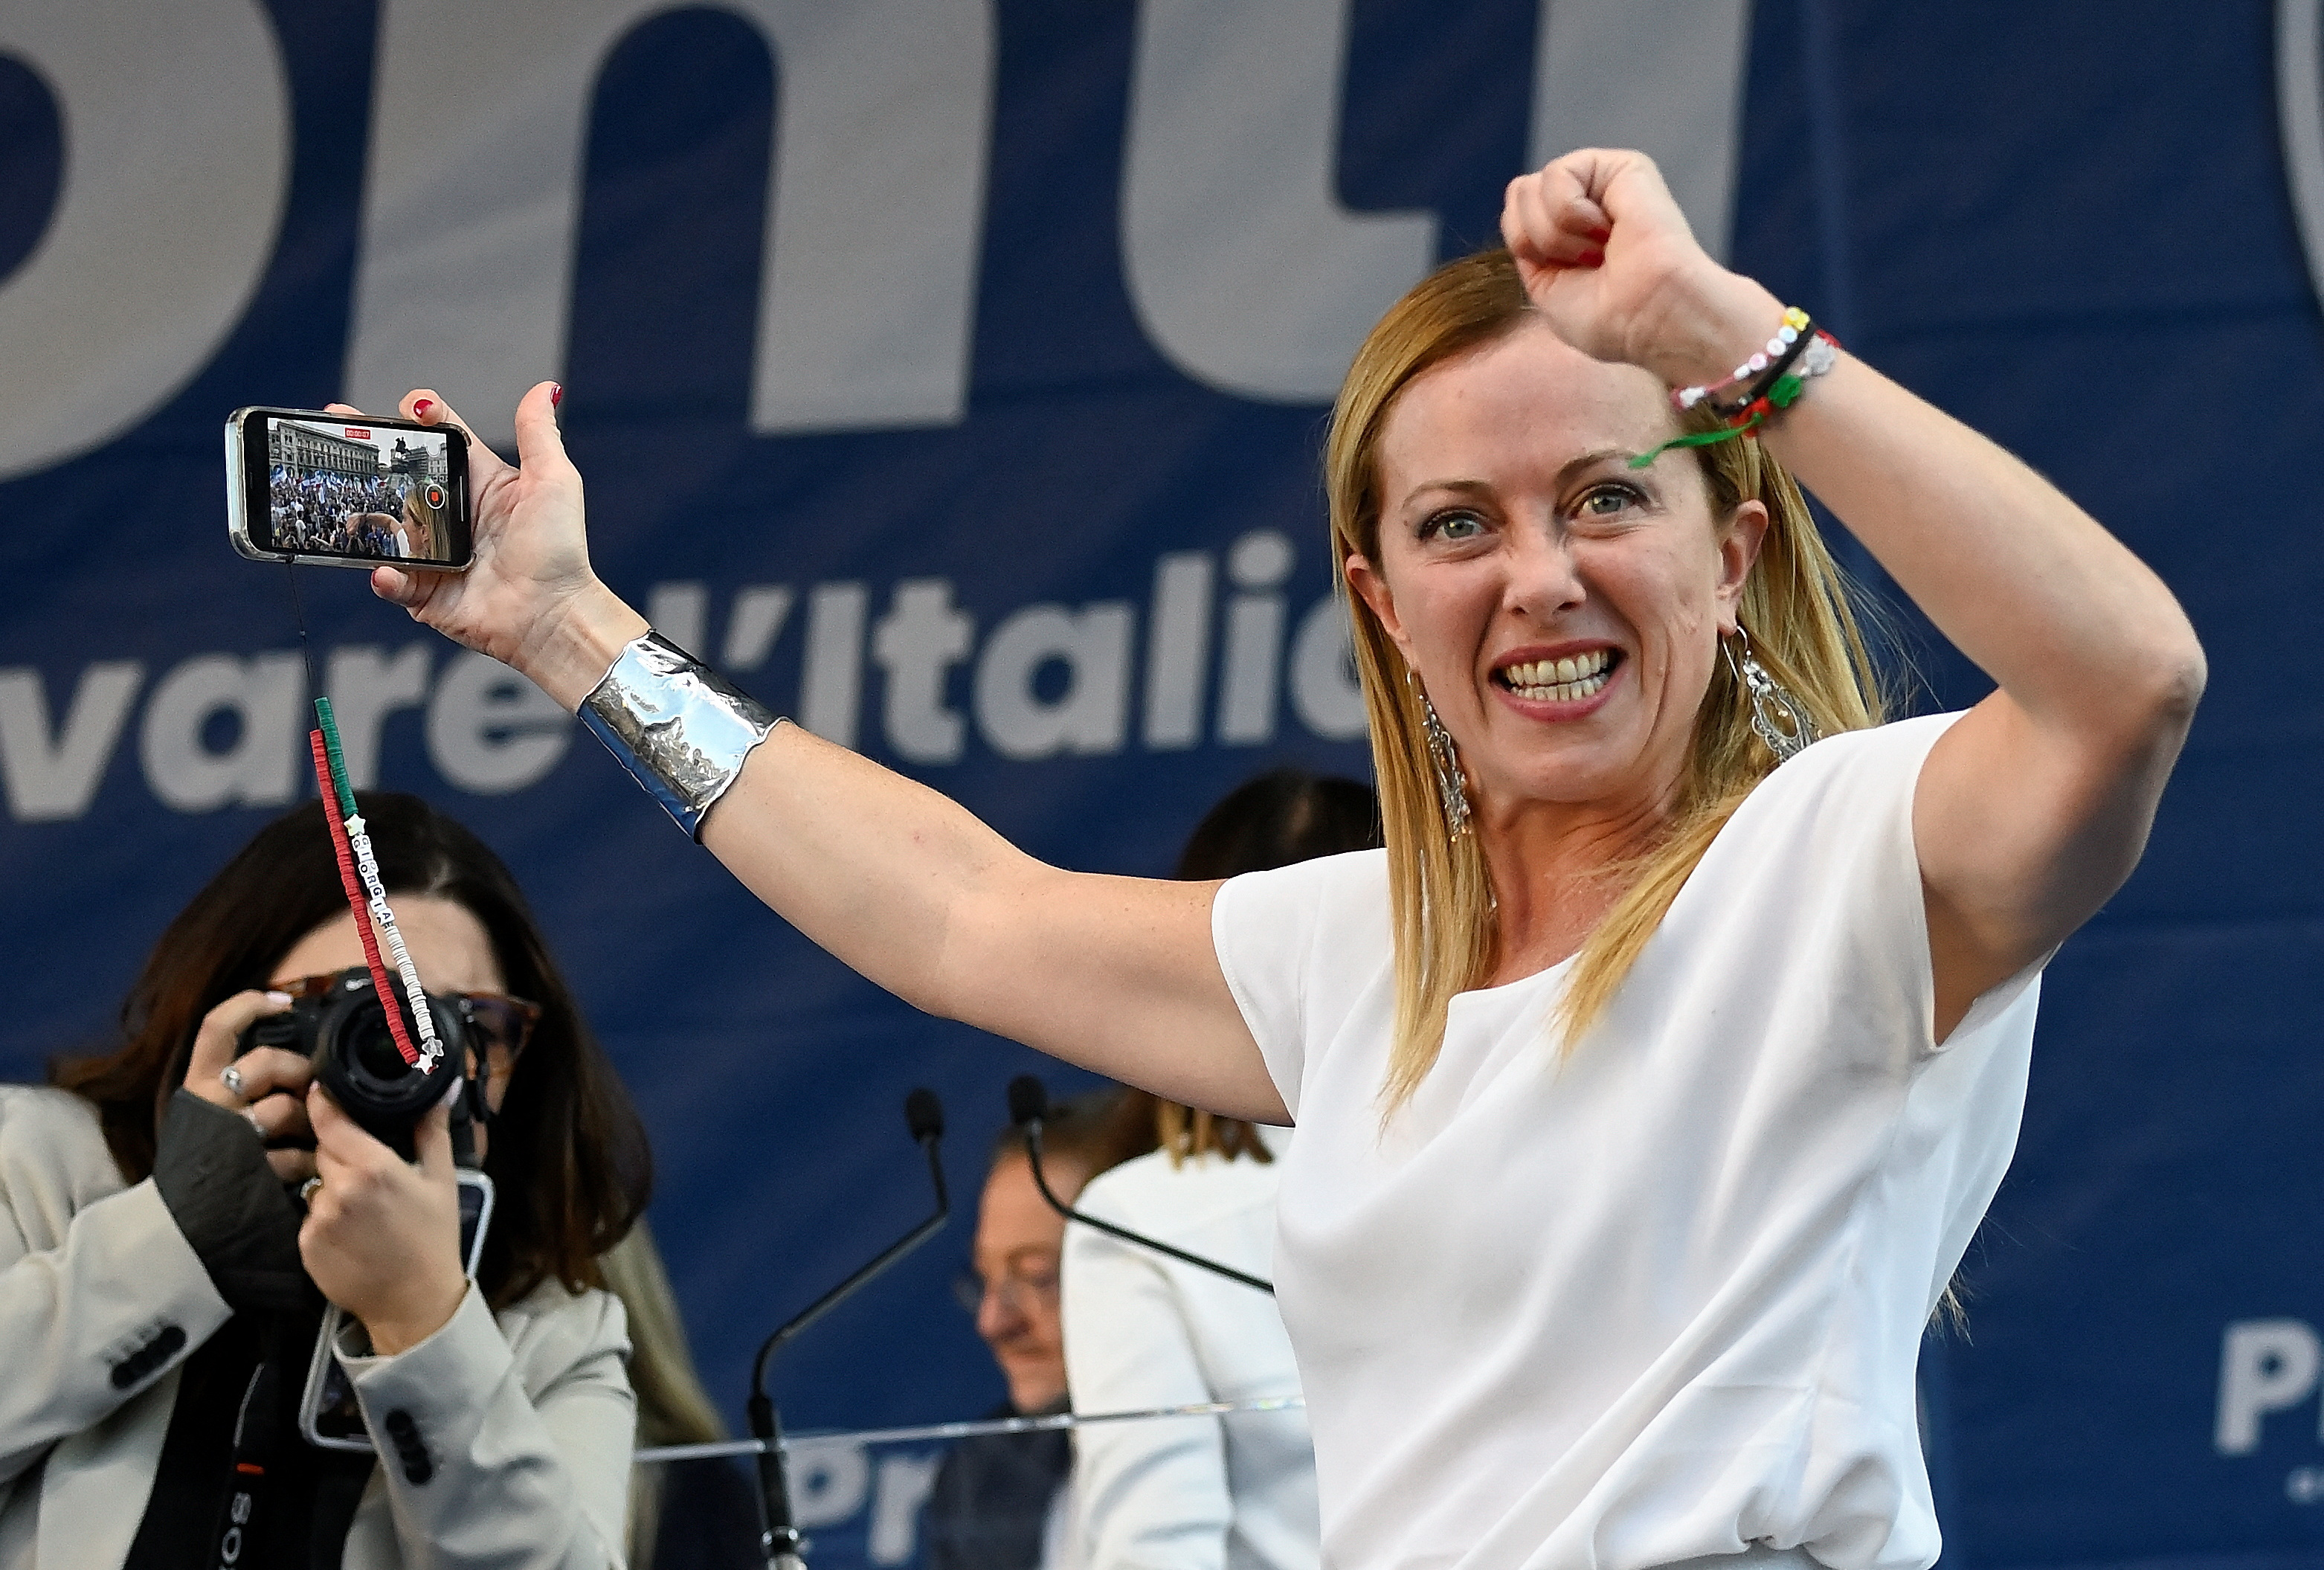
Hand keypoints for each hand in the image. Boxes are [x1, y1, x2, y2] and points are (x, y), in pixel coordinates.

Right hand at [183, 990, 316, 1184]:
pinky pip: (295, 1155)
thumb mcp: (208, 1113)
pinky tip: (307, 1168)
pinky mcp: (252, 1171)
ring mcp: (231, 1137)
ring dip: (307, 1119)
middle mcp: (211, 1104)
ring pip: (284, 1108)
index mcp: (197, 1085)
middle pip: (266, 1063)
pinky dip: (308, 1161)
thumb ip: (239, 1083)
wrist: (178, 1225)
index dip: (251, 1006)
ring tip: (310, 1133)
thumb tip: (294, 1059)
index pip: (217, 1027)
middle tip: (310, 1085)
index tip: (284, 1003)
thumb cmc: (205, 1161)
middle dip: (298, 1070)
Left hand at [300, 1085, 466, 1355]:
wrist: (414, 1303)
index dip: (323, 1103)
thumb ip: (433, 1130)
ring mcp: (318, 1219)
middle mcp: (340, 1189)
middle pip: (323, 1150)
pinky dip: (324, 1217)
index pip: (331, 1121)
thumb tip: (441, 1089)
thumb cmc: (434, 1238)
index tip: (319, 1091)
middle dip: (340, 1151)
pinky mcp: (305, 1245)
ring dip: (332, 1186)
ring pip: (316, 1183)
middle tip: (367, 1167)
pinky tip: (350, 1231)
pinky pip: (309, 1215)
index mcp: (374, 1167)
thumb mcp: (442, 1180)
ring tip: (362, 1206)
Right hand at [322, 386, 642, 705]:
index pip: (440, 439)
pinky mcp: (425, 592)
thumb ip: (538, 434)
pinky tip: (385, 570)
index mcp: (478, 482)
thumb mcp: (553, 482)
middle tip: (331, 423)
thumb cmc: (560, 550)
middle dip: (365, 449)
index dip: (419, 416)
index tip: (407, 406)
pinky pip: (393, 580)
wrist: (554, 615)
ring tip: (344, 495)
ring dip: (361, 510)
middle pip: (398, 474)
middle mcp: (450, 514)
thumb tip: (544, 388)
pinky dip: (385, 576)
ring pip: (383, 524)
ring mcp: (433, 553)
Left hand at [1500, 148, 1776, 388]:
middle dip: (1536, 240)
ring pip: (1530, 187)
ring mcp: (1603, 183)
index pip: (1512, 215)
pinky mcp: (1621, 167)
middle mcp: (1586, 205)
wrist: (1654, 317)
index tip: (1565, 275)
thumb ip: (1528, 240)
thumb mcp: (1546, 289)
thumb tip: (1521, 188)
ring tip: (1600, 251)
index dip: (1524, 247)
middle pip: (1517, 194)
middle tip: (1585, 263)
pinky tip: (1607, 231)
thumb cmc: (1611, 321)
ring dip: (1556, 234)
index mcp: (1568, 237)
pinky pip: (1556, 174)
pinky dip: (1570, 213)